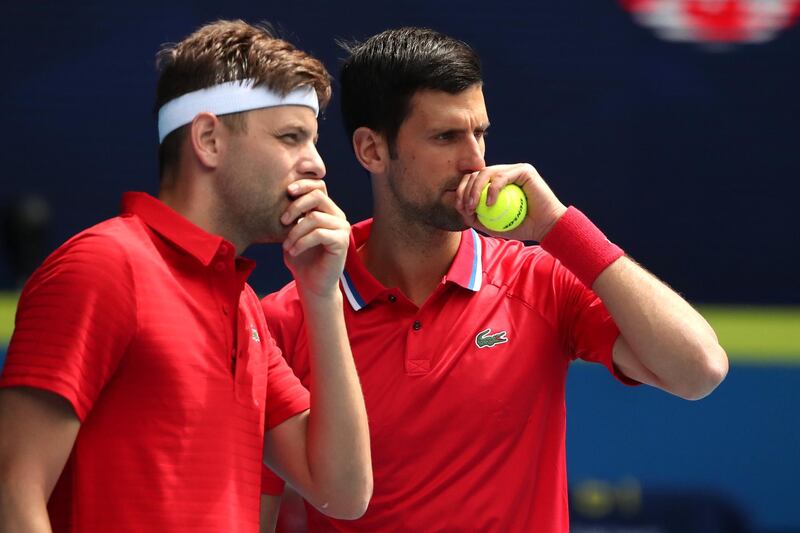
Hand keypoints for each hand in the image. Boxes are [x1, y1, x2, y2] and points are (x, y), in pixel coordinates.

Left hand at [280, 179, 349, 297]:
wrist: (312, 284)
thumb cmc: (301, 258)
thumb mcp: (292, 232)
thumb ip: (291, 215)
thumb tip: (279, 196)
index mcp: (327, 209)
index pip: (319, 186)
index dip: (303, 184)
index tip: (286, 192)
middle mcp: (337, 215)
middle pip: (317, 196)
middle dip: (295, 206)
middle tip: (282, 221)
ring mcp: (342, 228)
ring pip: (315, 217)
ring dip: (295, 232)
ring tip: (286, 245)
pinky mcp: (342, 241)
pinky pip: (319, 234)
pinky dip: (302, 242)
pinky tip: (293, 251)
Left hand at [455, 163, 566, 241]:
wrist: (546, 227)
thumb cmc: (521, 227)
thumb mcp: (493, 226)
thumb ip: (477, 217)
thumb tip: (460, 210)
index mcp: (496, 183)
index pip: (473, 181)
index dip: (462, 191)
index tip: (460, 208)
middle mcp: (504, 172)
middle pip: (476, 174)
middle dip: (465, 189)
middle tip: (465, 207)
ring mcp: (514, 169)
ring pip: (486, 173)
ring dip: (475, 189)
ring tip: (473, 205)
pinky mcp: (524, 170)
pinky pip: (502, 177)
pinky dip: (492, 189)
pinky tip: (489, 203)